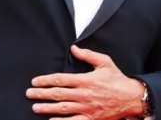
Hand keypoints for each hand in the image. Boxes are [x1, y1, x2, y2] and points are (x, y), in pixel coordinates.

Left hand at [27, 45, 144, 119]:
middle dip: (41, 93)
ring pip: (62, 108)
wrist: (131, 98)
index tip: (35, 81)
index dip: (46, 80)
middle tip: (29, 93)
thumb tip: (73, 49)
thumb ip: (88, 55)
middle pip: (58, 94)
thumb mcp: (105, 62)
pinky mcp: (90, 119)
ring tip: (35, 107)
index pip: (61, 79)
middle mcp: (84, 94)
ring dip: (46, 108)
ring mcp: (86, 108)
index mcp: (86, 80)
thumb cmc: (117, 79)